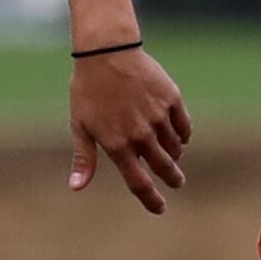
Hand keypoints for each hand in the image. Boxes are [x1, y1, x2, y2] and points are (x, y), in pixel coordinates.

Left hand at [69, 48, 192, 214]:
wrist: (106, 52)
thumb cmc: (88, 89)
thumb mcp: (80, 125)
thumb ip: (84, 158)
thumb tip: (76, 187)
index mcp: (117, 145)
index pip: (139, 183)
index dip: (152, 200)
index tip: (160, 208)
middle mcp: (141, 135)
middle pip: (164, 168)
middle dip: (172, 179)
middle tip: (176, 182)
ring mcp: (158, 117)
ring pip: (175, 147)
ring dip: (174, 155)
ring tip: (172, 155)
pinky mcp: (171, 99)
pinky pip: (184, 126)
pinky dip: (182, 135)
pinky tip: (178, 135)